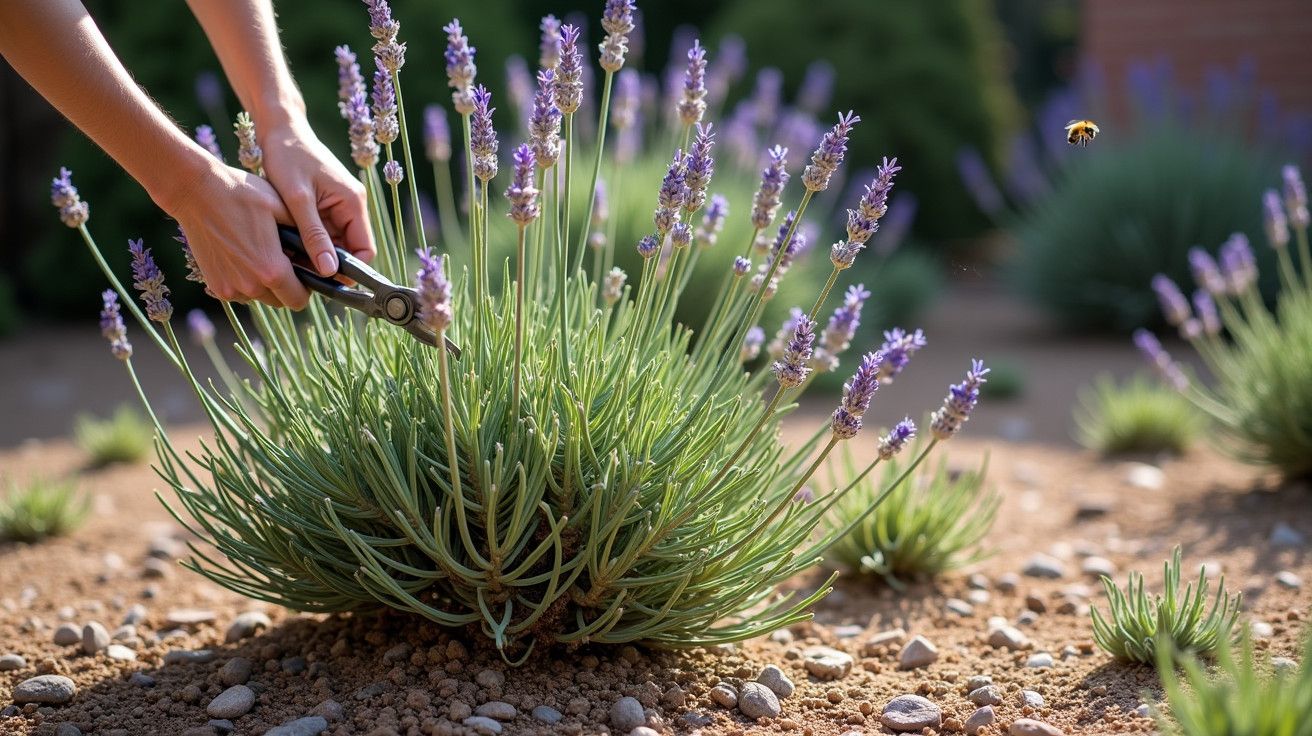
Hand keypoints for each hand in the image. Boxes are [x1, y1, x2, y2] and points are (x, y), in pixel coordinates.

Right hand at [159, 159, 310, 308]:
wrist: (195, 191)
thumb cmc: (242, 194)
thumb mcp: (283, 209)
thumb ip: (305, 236)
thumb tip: (322, 254)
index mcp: (271, 270)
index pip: (299, 300)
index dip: (307, 288)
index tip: (305, 271)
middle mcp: (250, 287)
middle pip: (280, 302)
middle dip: (287, 287)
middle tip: (284, 260)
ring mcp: (230, 288)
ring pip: (260, 298)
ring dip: (265, 285)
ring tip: (262, 255)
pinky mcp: (214, 285)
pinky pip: (240, 293)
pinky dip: (246, 282)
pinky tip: (244, 257)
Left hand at [259, 118, 374, 275]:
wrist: (279, 129)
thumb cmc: (288, 157)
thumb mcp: (298, 199)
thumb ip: (314, 236)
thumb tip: (329, 271)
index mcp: (353, 202)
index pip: (365, 249)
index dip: (350, 269)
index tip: (325, 282)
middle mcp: (353, 205)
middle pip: (349, 249)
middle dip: (329, 262)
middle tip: (300, 272)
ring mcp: (340, 205)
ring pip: (334, 243)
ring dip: (316, 252)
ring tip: (290, 257)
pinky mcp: (326, 204)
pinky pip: (323, 232)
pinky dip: (309, 240)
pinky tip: (289, 243)